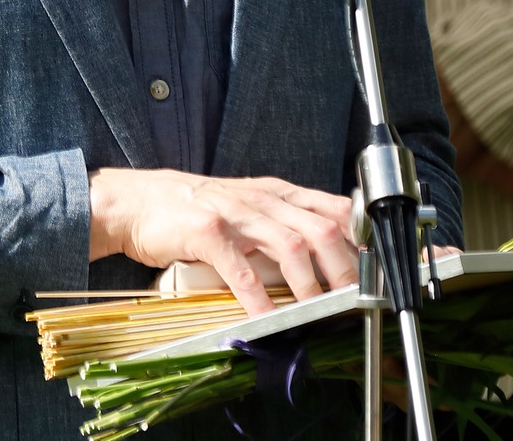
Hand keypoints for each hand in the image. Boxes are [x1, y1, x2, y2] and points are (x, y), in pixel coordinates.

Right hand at [88, 168, 355, 315]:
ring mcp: (235, 213)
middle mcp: (261, 198)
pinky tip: (267, 319)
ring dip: (310, 284)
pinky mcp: (207, 232)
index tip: (375, 267)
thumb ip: (281, 221)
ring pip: (290, 245)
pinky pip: (241, 269)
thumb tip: (325, 252)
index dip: (360, 237)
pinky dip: (259, 299)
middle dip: (344, 267)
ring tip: (315, 311)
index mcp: (276, 192)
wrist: (137, 202)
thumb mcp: (246, 205)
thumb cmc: (194, 209)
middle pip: (321, 228)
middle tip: (353, 298)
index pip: (332, 207)